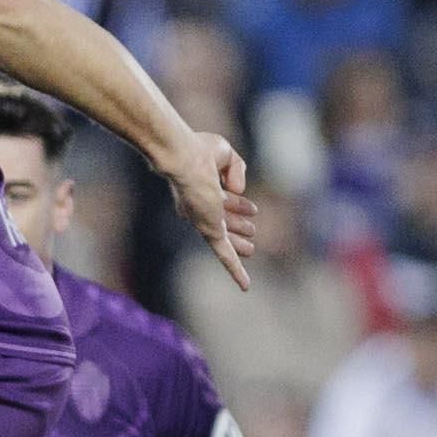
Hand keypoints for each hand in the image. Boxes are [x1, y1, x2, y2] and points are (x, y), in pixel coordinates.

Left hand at [167, 132, 258, 291]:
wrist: (184, 160)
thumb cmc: (199, 151)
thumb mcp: (226, 155)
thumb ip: (236, 171)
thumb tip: (237, 191)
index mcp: (198, 189)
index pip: (220, 200)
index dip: (236, 202)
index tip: (251, 206)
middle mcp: (197, 207)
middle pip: (220, 221)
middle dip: (236, 225)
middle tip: (252, 231)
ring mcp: (203, 221)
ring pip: (224, 238)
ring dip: (238, 243)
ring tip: (251, 249)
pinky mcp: (208, 231)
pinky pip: (224, 255)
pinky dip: (235, 270)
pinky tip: (245, 285)